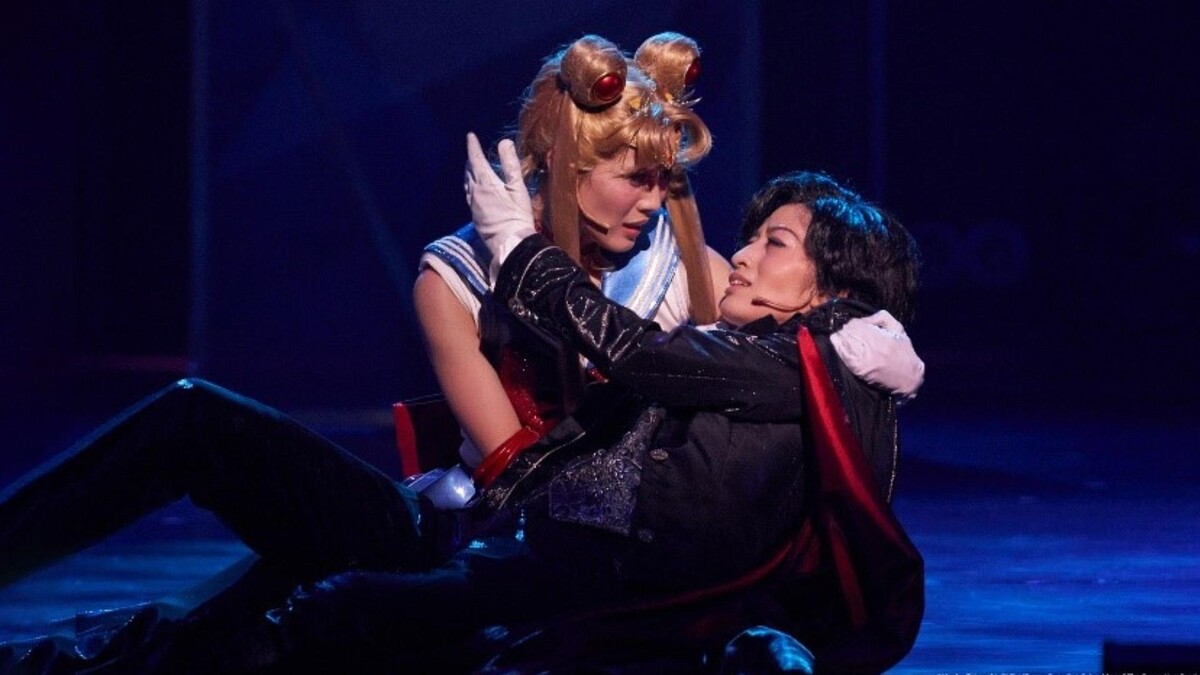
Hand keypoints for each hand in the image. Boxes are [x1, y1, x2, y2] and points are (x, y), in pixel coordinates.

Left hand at [465, 133, 535, 273]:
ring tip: (471, 167)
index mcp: (485, 182)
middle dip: (470, 159)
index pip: (476, 159)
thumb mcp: (517, 187)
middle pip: (469, 171)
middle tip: (472, 150)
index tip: (470, 136)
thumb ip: (510, 164)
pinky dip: (470, 186)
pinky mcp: (475, 216)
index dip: (473, 147)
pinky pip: (469, 195)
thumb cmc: (517, 215)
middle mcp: (475, 192)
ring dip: (468, 173)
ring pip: (467, 183)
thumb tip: (504, 142)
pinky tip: (474, 189)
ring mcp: (473, 205)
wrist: (510, 243)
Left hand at [830, 310, 924, 398]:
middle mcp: (872, 349)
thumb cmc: (904, 352)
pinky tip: (840, 347)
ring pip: (843, 343)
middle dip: (846, 330)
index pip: (856, 324)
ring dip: (841, 339)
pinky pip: (843, 356)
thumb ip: (881, 317)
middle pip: (847, 333)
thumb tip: (863, 318)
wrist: (908, 377)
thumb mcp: (898, 329)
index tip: (855, 325)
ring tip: (843, 337)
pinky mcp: (859, 370)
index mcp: (881, 337)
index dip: (854, 323)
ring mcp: (864, 360)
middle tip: (848, 331)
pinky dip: (839, 350)